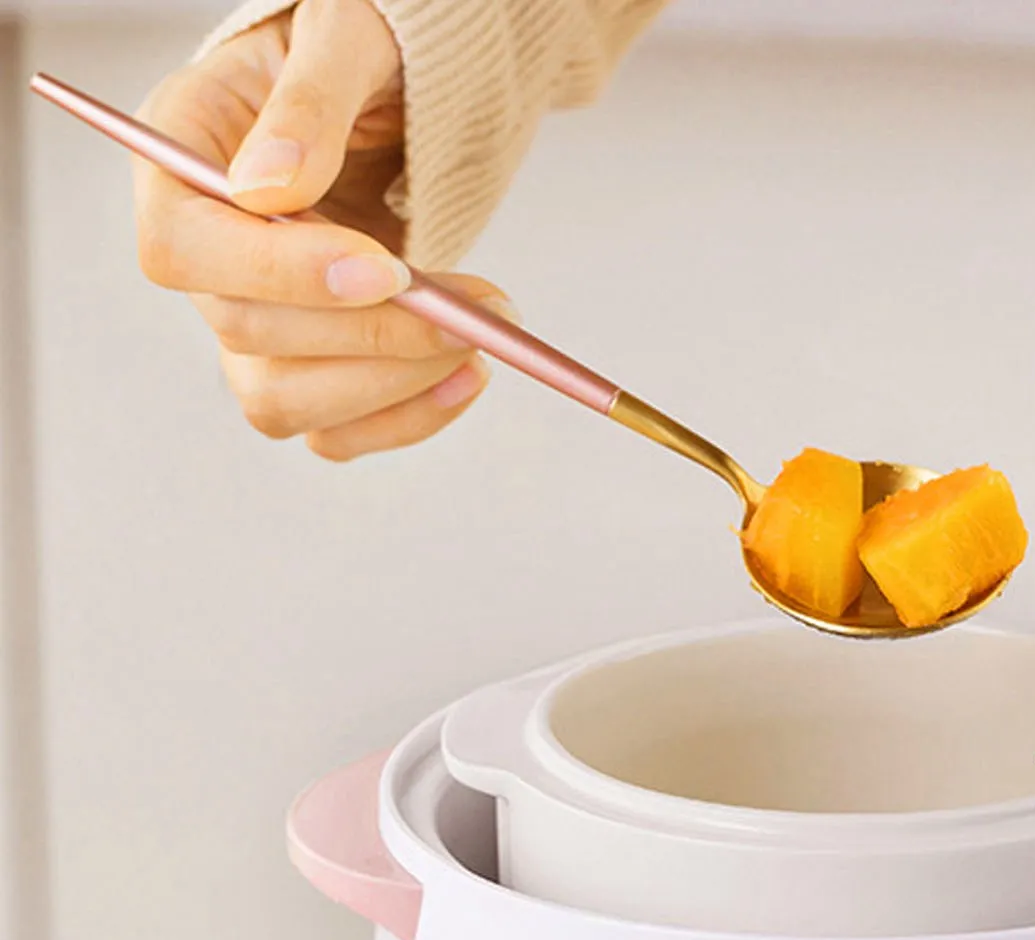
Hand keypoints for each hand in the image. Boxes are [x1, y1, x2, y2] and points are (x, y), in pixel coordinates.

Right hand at [135, 0, 508, 459]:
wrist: (403, 95)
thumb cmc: (364, 49)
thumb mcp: (344, 37)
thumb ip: (309, 104)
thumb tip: (269, 187)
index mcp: (178, 156)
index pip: (180, 248)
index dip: (278, 273)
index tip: (385, 270)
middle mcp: (202, 251)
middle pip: (245, 335)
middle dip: (372, 333)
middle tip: (475, 312)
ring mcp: (250, 320)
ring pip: (285, 401)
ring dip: (393, 384)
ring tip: (481, 338)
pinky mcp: (307, 366)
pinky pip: (337, 431)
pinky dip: (408, 416)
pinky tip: (469, 374)